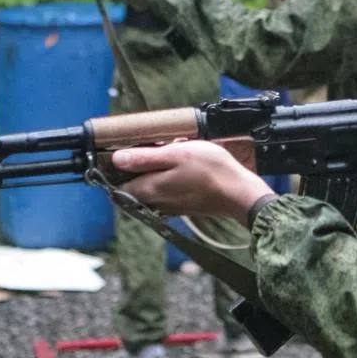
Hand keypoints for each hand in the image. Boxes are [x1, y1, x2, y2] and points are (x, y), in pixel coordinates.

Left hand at [111, 141, 272, 225]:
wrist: (240, 194)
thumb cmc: (211, 171)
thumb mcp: (177, 154)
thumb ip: (145, 158)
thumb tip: (116, 159)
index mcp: (149, 189)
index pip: (116, 184)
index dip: (116, 168)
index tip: (123, 153)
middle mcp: (155, 202)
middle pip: (133, 186)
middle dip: (137, 169)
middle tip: (151, 150)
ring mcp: (170, 207)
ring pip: (151, 189)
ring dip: (155, 174)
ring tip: (170, 156)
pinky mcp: (184, 207)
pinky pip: (166, 193)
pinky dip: (168, 181)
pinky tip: (183, 169)